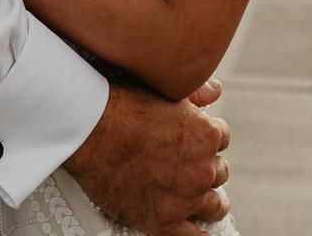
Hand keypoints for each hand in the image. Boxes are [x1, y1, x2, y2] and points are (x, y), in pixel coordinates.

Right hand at [65, 78, 230, 234]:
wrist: (90, 131)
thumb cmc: (122, 107)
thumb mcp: (164, 90)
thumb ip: (197, 92)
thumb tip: (216, 91)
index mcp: (206, 134)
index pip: (221, 138)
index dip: (204, 138)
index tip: (191, 140)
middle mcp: (202, 168)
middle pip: (218, 171)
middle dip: (204, 166)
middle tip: (184, 164)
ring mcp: (185, 197)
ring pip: (214, 204)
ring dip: (208, 198)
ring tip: (198, 197)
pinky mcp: (165, 221)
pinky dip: (200, 234)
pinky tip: (199, 230)